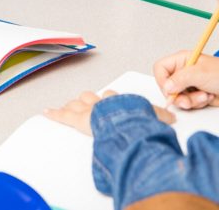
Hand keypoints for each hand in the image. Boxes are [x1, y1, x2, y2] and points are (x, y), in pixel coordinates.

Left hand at [45, 89, 175, 135]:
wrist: (124, 122)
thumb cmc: (137, 120)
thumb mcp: (154, 116)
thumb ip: (161, 116)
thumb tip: (172, 117)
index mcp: (118, 102)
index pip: (112, 97)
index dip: (110, 100)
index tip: (109, 100)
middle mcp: (102, 103)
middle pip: (91, 98)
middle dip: (89, 101)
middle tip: (86, 105)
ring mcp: (88, 110)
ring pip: (77, 104)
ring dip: (73, 107)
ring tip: (68, 108)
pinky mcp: (77, 118)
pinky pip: (63, 115)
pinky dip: (54, 113)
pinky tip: (46, 112)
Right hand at [154, 51, 218, 108]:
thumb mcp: (200, 73)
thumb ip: (181, 79)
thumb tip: (167, 87)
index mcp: (181, 60)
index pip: (161, 68)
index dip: (162, 80)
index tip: (170, 90)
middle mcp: (182, 72)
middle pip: (168, 86)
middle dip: (178, 95)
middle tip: (187, 99)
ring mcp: (189, 84)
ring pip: (178, 97)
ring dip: (191, 100)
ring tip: (204, 96)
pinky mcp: (195, 95)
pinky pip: (188, 103)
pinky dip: (197, 103)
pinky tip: (208, 97)